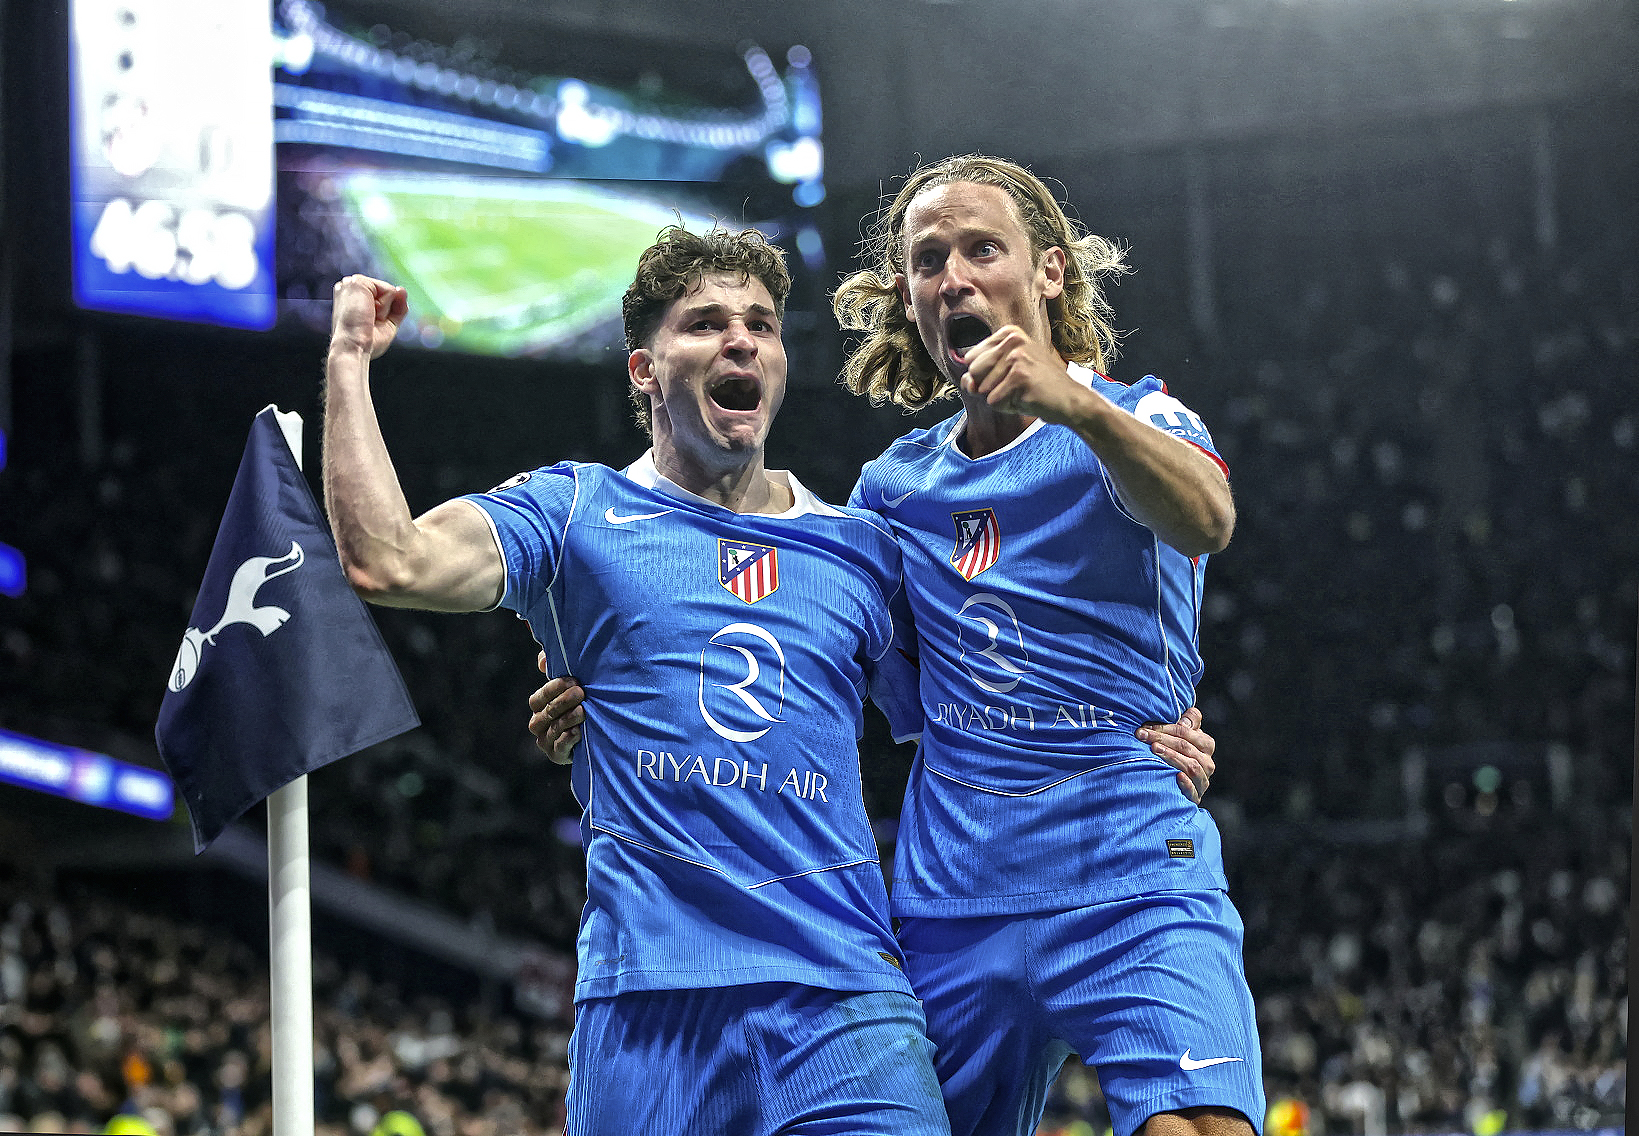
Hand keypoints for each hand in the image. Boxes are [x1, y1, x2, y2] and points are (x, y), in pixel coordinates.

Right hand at [331, 275, 408, 359]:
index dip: (385, 314)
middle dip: (386, 311)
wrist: (355, 347)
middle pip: (387, 293)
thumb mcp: (387, 323)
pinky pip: (389, 290)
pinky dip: (385, 306)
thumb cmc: (366, 342)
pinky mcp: (358, 281)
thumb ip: (397, 306)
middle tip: (369, 323)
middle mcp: (350, 288)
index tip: (370, 326)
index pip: (382, 298)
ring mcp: (352, 283)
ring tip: (367, 318)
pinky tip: (369, 312)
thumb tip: (401, 289)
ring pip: (389, 291)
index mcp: (352, 297)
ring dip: (384, 309)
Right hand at [528, 651, 585, 764]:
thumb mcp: (570, 683)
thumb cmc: (581, 701)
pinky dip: (568, 740)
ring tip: (584, 711)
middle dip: (564, 701)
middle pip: (547, 712)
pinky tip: (579, 731)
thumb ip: (554, 666)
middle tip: (581, 692)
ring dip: (568, 719)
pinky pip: (559, 748)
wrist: (595, 733)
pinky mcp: (556, 755)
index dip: (555, 688)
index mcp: (538, 706)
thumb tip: (542, 663)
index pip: (540, 697)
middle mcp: (538, 724)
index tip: (574, 680)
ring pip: (554, 729)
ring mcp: (546, 741)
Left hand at [960, 325, 1083, 421]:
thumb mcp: (1004, 374)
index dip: (985, 376)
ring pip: (983, 389)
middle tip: (1016, 386)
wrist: (1070, 400)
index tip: (1010, 375)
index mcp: (1008, 333)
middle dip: (989, 387)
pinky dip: (1008, 407)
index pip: (970, 359)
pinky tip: (1027, 399)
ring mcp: (1017, 357)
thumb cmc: (1036, 387)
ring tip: (1023, 392)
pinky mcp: (1020, 376)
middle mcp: (1012, 340)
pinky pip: (994, 401)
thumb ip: (978, 375)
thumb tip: (967, 382)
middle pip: (973, 372)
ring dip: (1001, 398)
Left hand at [1136, 706, 1215, 803]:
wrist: (1175, 785)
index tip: (1146, 727)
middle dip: (1162, 739)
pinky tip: (1175, 776)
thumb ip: (1187, 722)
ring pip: (1191, 766)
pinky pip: (1194, 790)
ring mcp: (1202, 780)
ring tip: (1154, 750)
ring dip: (1172, 757)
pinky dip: (1186, 783)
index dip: (1166, 728)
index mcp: (1206, 744)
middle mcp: (1207, 762)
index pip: (1187, 732)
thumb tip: (1183, 720)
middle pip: (1186, 747)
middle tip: (1142, 735)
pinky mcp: (1196, 796)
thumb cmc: (1175, 752)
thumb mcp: (1181, 735)